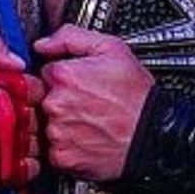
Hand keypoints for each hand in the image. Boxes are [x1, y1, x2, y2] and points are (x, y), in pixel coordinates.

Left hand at [33, 25, 153, 181]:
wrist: (153, 134)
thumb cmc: (137, 97)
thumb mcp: (112, 49)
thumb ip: (70, 37)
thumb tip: (44, 44)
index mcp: (64, 76)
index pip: (43, 71)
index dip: (61, 76)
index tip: (76, 83)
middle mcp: (56, 104)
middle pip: (41, 98)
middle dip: (58, 100)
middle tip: (84, 103)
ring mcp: (57, 132)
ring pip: (44, 123)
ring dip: (60, 123)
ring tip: (86, 121)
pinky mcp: (62, 156)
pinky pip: (51, 148)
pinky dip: (65, 145)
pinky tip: (84, 137)